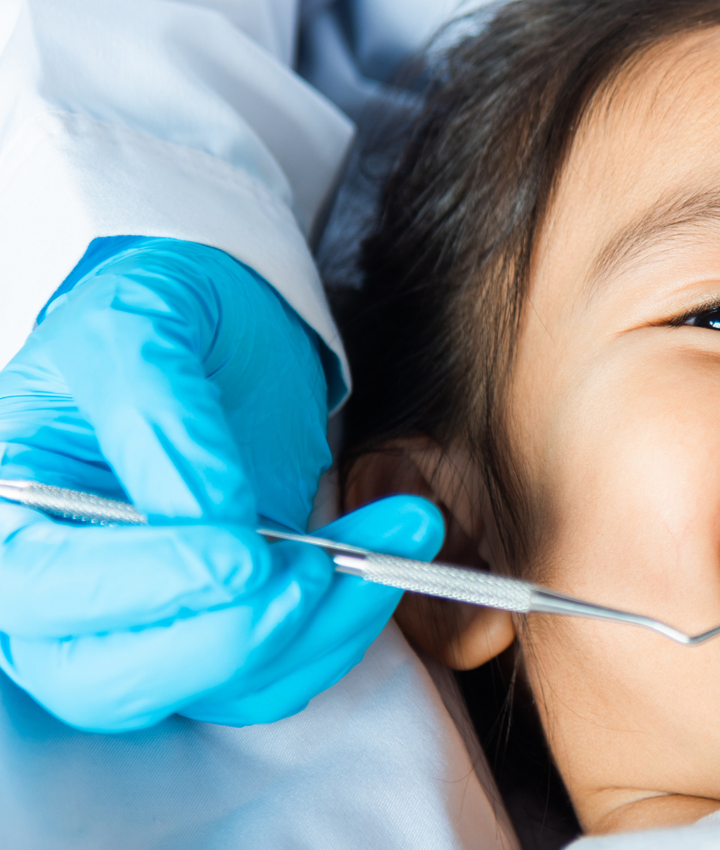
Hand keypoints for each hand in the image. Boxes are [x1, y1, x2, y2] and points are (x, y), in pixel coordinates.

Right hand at [0, 237, 441, 729]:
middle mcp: (60, 591)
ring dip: (321, 626)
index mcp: (10, 517)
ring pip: (215, 685)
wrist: (229, 322)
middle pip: (114, 681)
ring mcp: (145, 618)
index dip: (143, 587)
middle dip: (231, 638)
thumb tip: (209, 518)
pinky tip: (392, 553)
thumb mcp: (140, 327)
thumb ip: (160, 418)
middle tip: (318, 569)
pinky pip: (278, 671)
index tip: (243, 555)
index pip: (45, 592)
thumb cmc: (159, 313)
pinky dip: (346, 626)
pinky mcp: (224, 623)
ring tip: (401, 532)